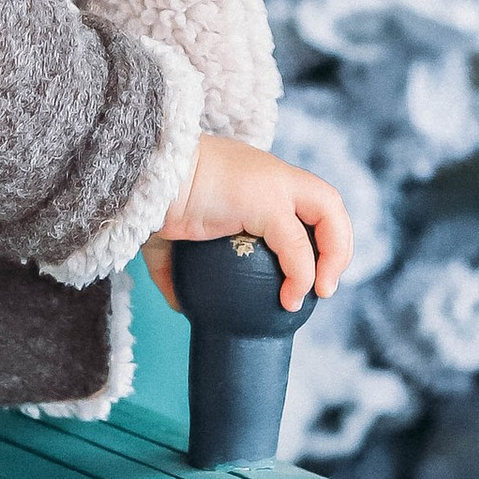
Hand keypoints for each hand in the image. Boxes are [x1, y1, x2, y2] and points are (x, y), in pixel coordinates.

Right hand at [144, 134, 352, 314]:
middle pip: (327, 201)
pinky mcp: (265, 200)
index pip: (300, 199)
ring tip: (321, 291)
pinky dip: (301, 274)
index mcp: (253, 178)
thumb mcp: (169, 232)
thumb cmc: (148, 200)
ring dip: (335, 253)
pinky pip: (296, 244)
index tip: (307, 271)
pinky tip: (291, 298)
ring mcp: (271, 183)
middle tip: (324, 286)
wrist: (140, 177)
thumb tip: (182, 303)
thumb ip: (175, 266)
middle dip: (338, 243)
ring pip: (328, 209)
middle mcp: (270, 174)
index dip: (313, 234)